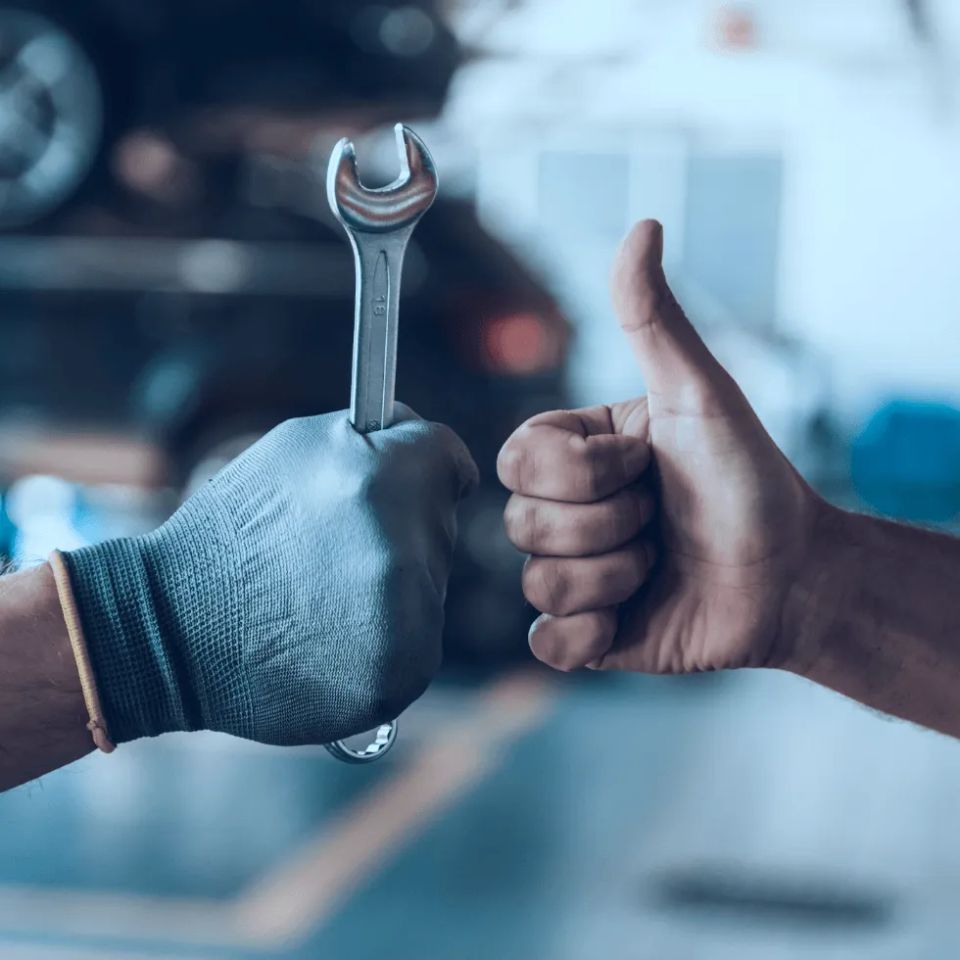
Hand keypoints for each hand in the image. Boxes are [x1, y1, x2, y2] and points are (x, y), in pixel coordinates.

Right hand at [62, 407, 477, 744]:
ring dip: (394, 586)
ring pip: (431, 585)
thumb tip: (430, 443)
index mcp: (385, 478)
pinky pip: (418, 639)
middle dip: (401, 528)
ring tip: (324, 596)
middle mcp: (405, 547)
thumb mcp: (296, 448)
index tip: (407, 484)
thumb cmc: (235, 530)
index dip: (426, 469)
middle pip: (441, 524)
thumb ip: (375, 437)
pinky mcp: (404, 672)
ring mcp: (409, 617)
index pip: (452, 460)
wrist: (175, 629)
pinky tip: (331, 637)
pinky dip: (386, 638)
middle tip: (333, 549)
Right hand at [498, 220, 822, 672]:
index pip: (517, 459)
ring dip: (616, 576)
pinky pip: (547, 642)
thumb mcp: (700, 393)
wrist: (793, 574)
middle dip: (609, 525)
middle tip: (660, 517)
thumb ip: (654, 319)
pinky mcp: (588, 634)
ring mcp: (573, 575)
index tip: (645, 464)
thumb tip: (642, 225)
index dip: (583, 472)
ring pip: (539, 582)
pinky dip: (590, 633)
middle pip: (523, 523)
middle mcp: (565, 512)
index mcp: (576, 454)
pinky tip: (631, 618)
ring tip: (661, 563)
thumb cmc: (749, 476)